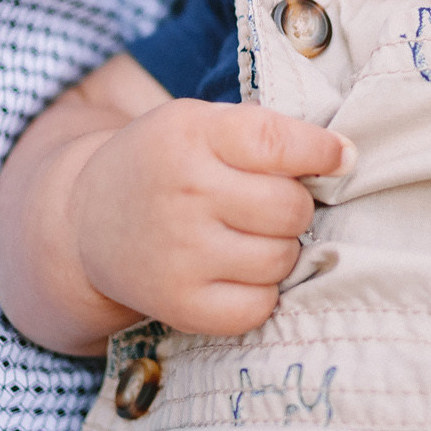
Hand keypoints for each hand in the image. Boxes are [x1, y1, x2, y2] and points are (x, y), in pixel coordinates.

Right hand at [68, 98, 344, 336]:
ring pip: (282, 258)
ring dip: (281, 249)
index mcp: (191, 134)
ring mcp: (179, 252)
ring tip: (250, 237)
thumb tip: (345, 157)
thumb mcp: (199, 123)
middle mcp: (184, 192)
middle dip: (295, 206)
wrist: (86, 218)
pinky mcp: (179, 303)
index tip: (339, 158)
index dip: (323, 152)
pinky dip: (261, 292)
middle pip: (291, 207)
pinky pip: (259, 306)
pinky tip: (237, 272)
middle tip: (271, 205)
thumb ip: (265, 131)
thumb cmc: (165, 164)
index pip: (280, 142)